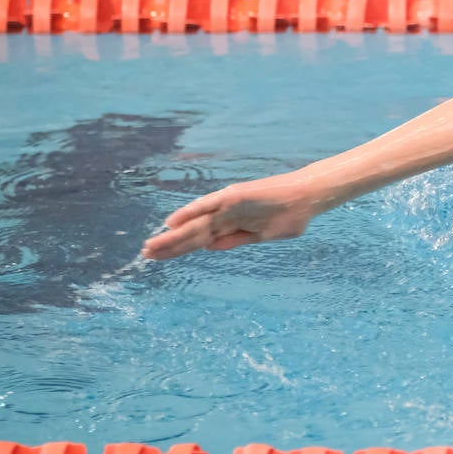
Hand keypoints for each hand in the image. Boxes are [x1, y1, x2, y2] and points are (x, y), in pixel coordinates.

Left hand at [141, 172, 321, 259]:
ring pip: (194, 223)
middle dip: (169, 245)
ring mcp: (228, 205)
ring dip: (172, 236)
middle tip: (145, 254)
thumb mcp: (259, 235)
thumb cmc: (288, 215)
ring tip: (150, 246)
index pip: (198, 239)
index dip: (177, 248)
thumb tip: (209, 247)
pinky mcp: (234, 196)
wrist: (307, 197)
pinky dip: (189, 213)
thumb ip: (235, 239)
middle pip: (191, 233)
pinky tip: (171, 222)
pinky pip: (208, 205)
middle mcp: (224, 214)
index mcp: (230, 225)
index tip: (158, 257)